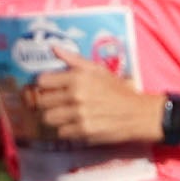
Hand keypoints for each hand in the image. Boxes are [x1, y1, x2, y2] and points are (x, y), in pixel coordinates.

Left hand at [18, 62, 168, 151]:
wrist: (137, 113)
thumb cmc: (118, 90)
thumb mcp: (98, 70)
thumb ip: (73, 59)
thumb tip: (54, 48)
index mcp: (78, 77)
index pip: (42, 81)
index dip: (45, 85)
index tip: (50, 88)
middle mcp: (76, 95)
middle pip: (42, 101)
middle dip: (48, 102)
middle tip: (58, 103)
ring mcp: (79, 114)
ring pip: (49, 118)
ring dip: (56, 117)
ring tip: (67, 114)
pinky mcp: (83, 131)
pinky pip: (61, 132)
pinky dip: (67, 129)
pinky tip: (77, 124)